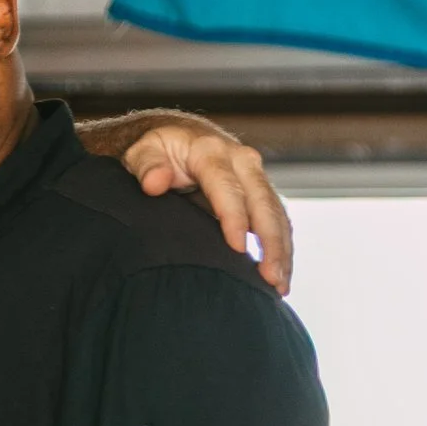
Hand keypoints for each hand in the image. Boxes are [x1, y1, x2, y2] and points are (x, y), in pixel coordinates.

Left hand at [122, 123, 291, 293]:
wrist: (181, 138)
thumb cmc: (158, 151)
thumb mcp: (144, 152)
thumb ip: (147, 166)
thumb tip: (154, 183)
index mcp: (211, 151)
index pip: (227, 186)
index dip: (234, 218)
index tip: (237, 248)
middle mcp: (241, 160)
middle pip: (263, 202)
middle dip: (270, 241)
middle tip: (269, 278)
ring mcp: (255, 176)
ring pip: (277, 214)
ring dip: (282, 251)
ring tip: (279, 286)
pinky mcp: (262, 192)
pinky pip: (279, 220)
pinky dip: (283, 248)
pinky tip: (280, 277)